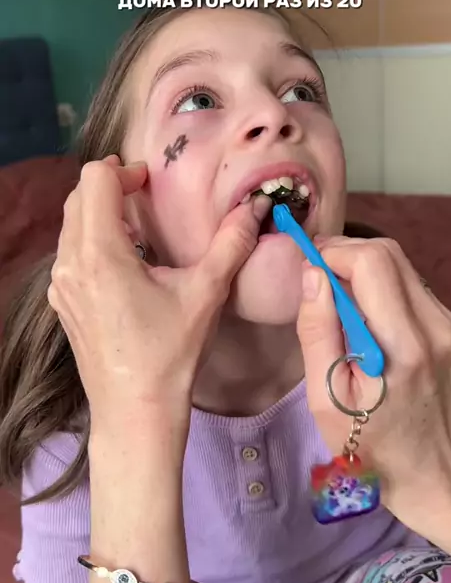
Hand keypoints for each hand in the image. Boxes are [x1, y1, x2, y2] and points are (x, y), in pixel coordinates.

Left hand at [47, 156, 268, 452]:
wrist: (134, 412)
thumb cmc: (170, 354)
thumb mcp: (206, 294)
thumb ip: (231, 243)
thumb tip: (256, 206)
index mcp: (100, 252)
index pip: (95, 179)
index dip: (124, 170)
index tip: (151, 183)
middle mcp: (70, 262)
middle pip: (78, 196)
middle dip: (110, 186)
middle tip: (145, 195)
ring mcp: (62, 285)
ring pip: (70, 225)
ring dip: (99, 212)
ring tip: (136, 226)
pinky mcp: (63, 304)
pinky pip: (69, 253)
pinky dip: (91, 240)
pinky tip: (122, 261)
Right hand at [296, 235, 450, 519]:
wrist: (433, 473)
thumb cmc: (369, 444)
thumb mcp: (326, 399)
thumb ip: (318, 331)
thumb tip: (311, 275)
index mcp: (401, 347)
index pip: (371, 263)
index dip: (333, 253)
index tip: (306, 266)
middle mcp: (435, 327)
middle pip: (389, 253)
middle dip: (346, 252)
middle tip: (316, 272)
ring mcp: (450, 326)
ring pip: (402, 265)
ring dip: (364, 268)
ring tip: (336, 294)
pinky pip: (413, 287)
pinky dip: (383, 287)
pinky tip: (365, 314)